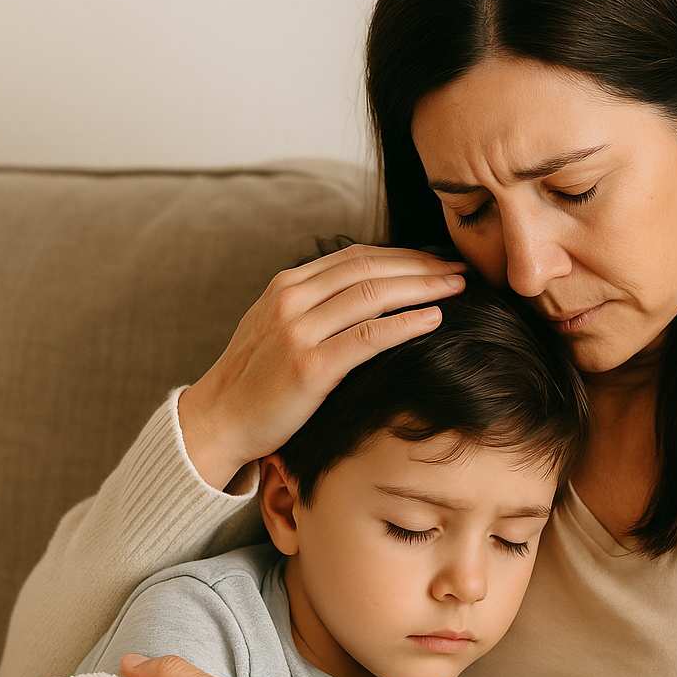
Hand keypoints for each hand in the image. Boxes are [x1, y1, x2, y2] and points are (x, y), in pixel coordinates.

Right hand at [190, 243, 468, 468]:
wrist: (217, 421)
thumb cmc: (255, 381)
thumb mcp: (277, 327)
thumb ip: (314, 307)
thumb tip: (365, 296)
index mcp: (286, 285)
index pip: (356, 257)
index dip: (402, 255)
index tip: (436, 260)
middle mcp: (292, 300)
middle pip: (370, 268)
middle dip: (421, 265)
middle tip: (459, 269)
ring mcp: (299, 331)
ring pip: (373, 295)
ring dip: (422, 287)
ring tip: (457, 287)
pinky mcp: (310, 367)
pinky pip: (368, 337)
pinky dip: (406, 324)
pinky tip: (434, 319)